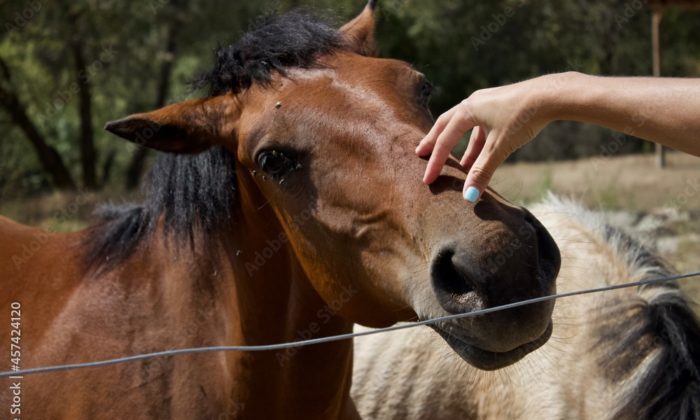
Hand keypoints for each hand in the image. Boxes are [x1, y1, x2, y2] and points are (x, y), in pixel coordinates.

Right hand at [416, 76, 554, 201]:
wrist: (550, 95)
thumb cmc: (522, 118)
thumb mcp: (499, 148)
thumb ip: (482, 172)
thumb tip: (468, 198)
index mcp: (467, 111)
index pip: (444, 140)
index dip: (435, 162)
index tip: (427, 179)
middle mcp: (472, 103)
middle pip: (446, 125)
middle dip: (435, 142)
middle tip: (422, 153)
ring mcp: (486, 102)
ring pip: (465, 126)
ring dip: (459, 145)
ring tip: (458, 164)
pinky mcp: (500, 104)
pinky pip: (480, 125)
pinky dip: (476, 141)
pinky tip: (481, 153)